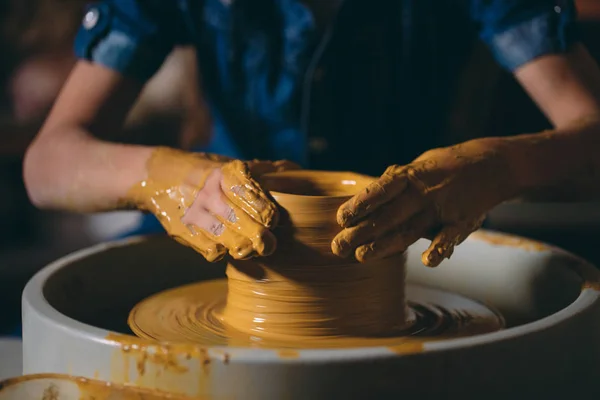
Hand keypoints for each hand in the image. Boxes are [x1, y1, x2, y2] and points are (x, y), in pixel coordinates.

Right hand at [128, 147, 298, 261]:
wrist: (156, 178)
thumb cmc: (205, 172)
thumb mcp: (228, 164)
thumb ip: (262, 170)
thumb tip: (294, 169)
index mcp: (225, 174)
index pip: (249, 194)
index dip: (265, 210)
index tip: (273, 219)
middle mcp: (210, 193)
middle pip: (241, 221)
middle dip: (260, 236)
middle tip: (269, 243)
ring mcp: (196, 214)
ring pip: (226, 239)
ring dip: (244, 248)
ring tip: (251, 248)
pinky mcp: (185, 232)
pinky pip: (210, 251)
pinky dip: (222, 253)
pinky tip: (227, 248)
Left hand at [332, 139, 518, 266]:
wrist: (494, 163)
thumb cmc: (447, 166)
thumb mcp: (419, 166)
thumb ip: (395, 184)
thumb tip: (366, 194)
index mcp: (411, 176)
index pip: (380, 190)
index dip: (359, 204)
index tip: (339, 219)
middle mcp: (423, 192)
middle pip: (388, 215)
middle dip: (361, 231)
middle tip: (338, 247)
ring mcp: (443, 207)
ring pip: (410, 229)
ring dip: (385, 244)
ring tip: (361, 256)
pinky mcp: (463, 221)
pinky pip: (449, 236)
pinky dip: (439, 248)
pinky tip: (426, 261)